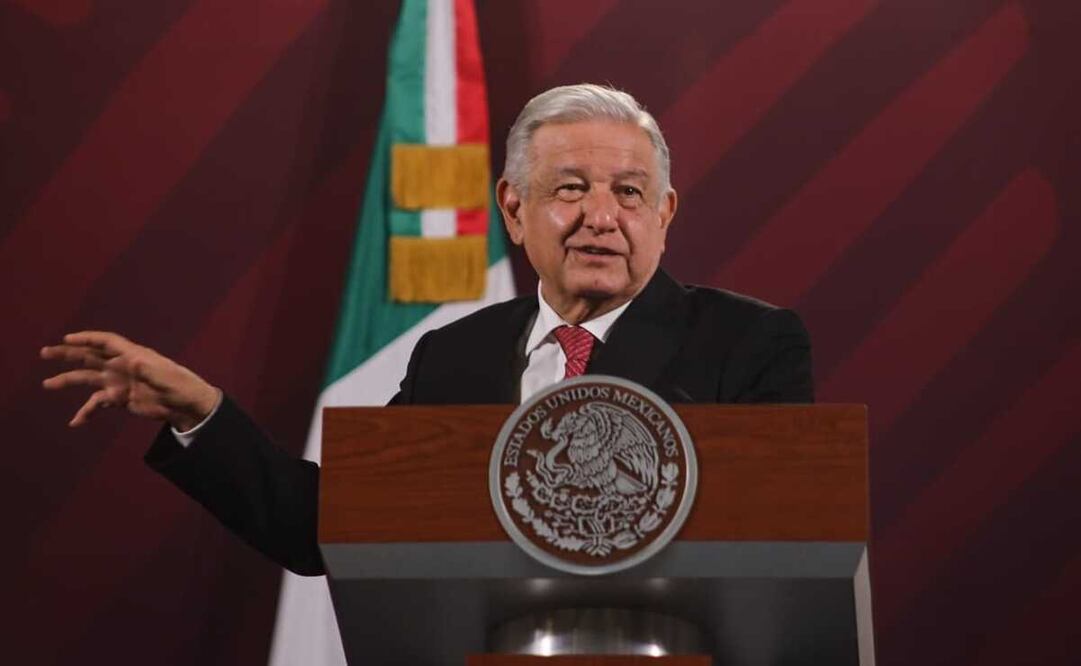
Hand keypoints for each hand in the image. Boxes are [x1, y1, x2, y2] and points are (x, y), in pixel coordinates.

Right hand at [41, 331, 220, 430]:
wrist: (185, 406)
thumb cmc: (182, 387)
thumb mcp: (168, 379)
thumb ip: (150, 371)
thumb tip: (134, 362)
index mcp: (133, 355)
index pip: (107, 342)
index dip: (88, 338)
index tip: (67, 339)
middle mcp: (121, 366)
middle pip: (90, 356)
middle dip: (68, 354)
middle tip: (45, 352)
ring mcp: (118, 382)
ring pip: (88, 379)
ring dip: (68, 380)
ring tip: (47, 384)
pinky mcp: (119, 399)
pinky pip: (97, 403)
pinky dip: (86, 411)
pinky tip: (75, 422)